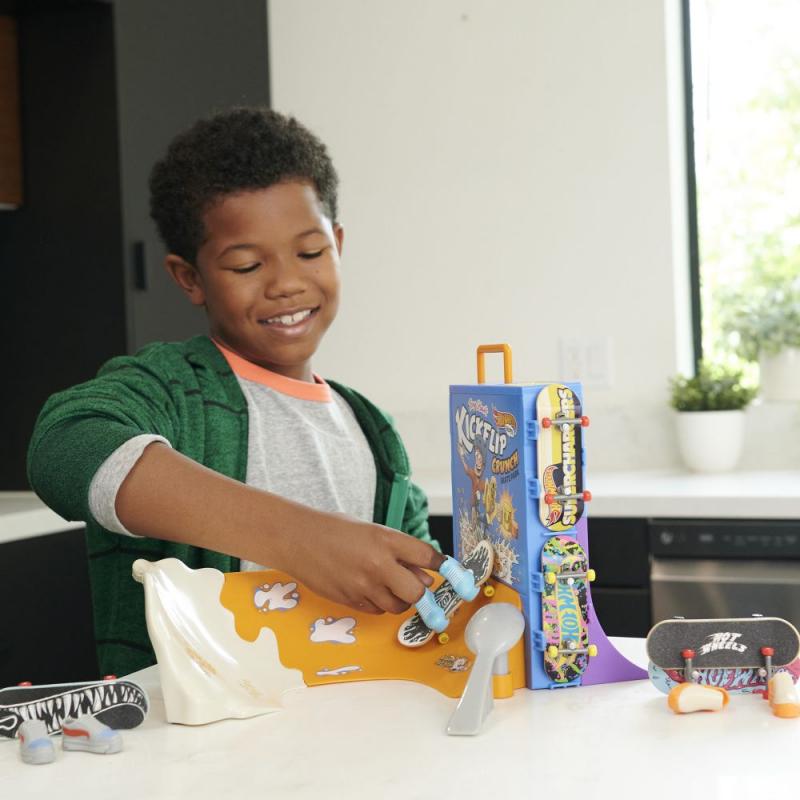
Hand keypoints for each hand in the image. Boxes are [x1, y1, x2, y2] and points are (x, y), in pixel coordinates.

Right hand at [282, 513, 444, 614]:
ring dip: (401, 599)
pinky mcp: (350, 600)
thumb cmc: (335, 529)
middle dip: (423, 594)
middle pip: (417, 592)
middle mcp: (378, 564)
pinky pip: (377, 610)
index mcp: (385, 539)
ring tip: (388, 583)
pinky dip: (380, 603)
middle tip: (422, 590)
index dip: (447, 569)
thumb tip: (426, 576)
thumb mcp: (371, 531)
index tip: (461, 579)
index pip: (427, 557)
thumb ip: (400, 553)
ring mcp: (363, 585)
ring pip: (397, 606)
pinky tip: (369, 588)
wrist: (297, 539)